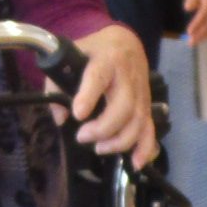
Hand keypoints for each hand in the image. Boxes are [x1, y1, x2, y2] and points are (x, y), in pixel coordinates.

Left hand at [65, 24, 157, 166]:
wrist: (125, 42)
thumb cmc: (93, 51)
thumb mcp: (70, 57)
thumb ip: (57, 85)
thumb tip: (61, 117)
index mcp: (105, 59)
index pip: (98, 76)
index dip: (89, 95)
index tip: (78, 113)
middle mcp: (127, 75)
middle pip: (124, 105)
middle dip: (103, 127)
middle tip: (82, 136)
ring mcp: (141, 92)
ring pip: (138, 120)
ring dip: (119, 141)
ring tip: (99, 148)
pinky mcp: (147, 105)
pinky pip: (150, 128)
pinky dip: (145, 148)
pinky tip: (135, 163)